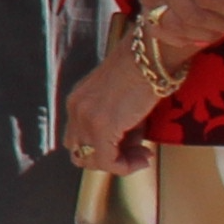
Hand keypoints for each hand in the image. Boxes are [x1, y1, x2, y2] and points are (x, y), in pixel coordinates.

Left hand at [63, 50, 162, 175]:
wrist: (149, 57)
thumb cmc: (142, 72)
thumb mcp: (120, 100)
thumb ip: (117, 123)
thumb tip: (128, 148)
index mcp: (77, 101)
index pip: (78, 139)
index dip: (103, 149)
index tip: (131, 146)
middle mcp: (75, 110)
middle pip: (80, 153)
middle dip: (108, 159)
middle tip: (137, 152)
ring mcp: (85, 118)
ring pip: (92, 160)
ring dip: (119, 163)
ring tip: (143, 153)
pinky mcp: (101, 127)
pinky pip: (108, 162)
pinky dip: (126, 166)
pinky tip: (144, 157)